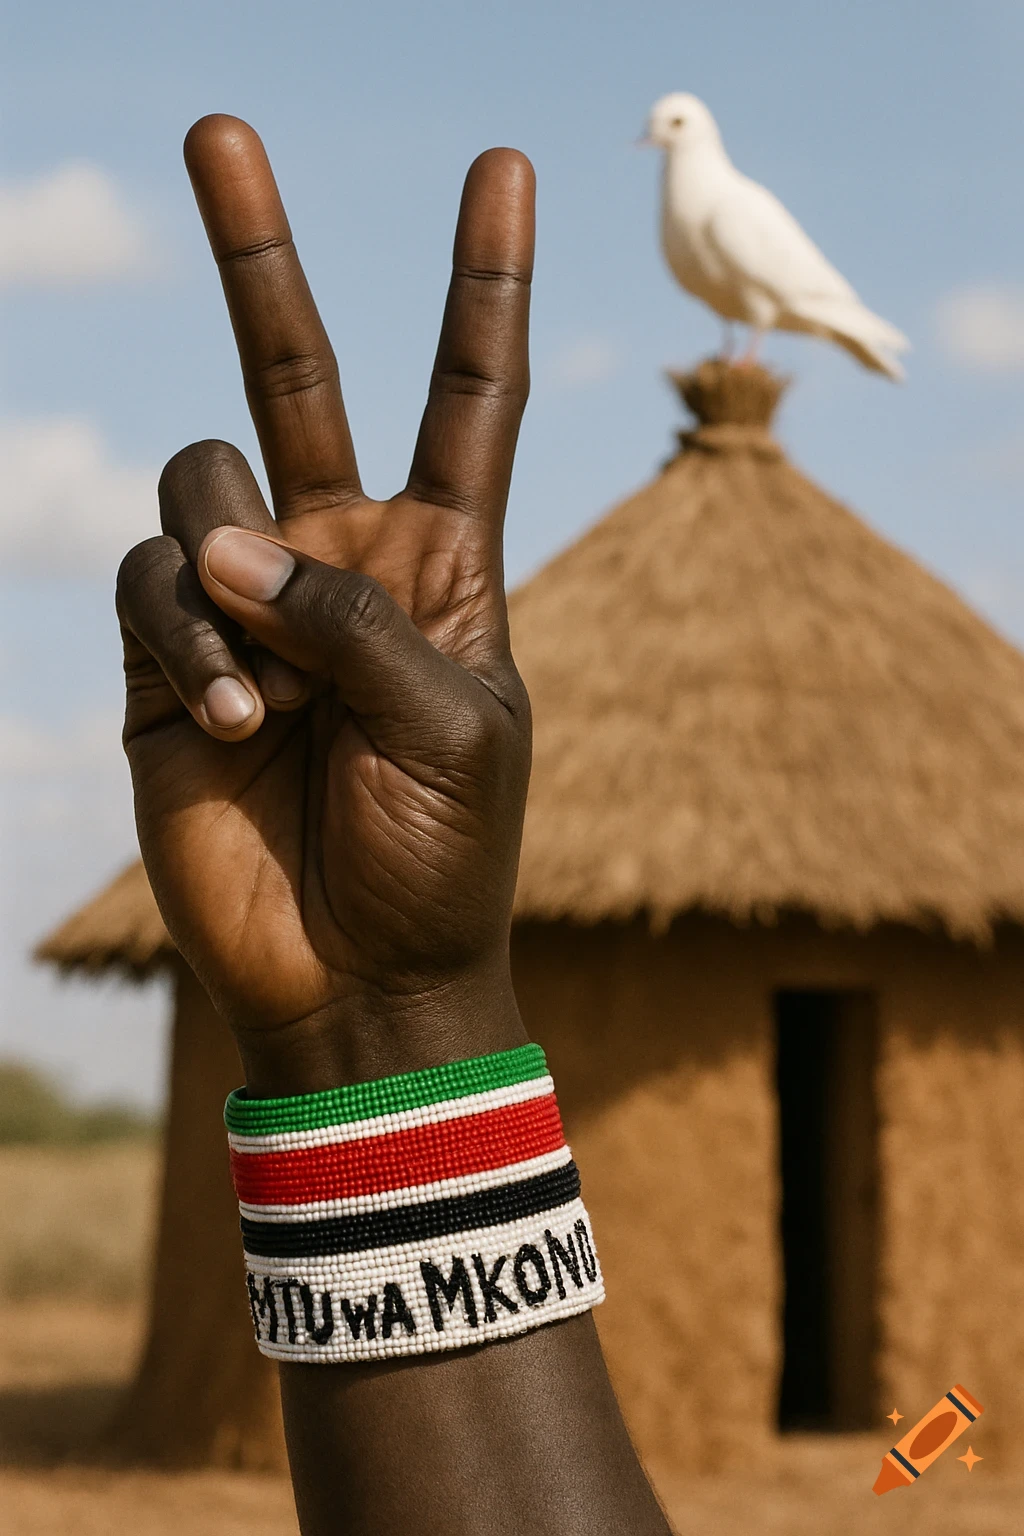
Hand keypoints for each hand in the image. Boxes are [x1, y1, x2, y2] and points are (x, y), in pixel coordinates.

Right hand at [116, 116, 535, 1091]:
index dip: (483, 285)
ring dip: (227, 577)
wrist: (360, 972)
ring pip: (202, 486)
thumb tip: (227, 544)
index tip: (503, 168)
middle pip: (293, 372)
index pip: (470, 396)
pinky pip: (155, 589)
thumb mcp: (451, 719)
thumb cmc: (442, 854)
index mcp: (442, 557)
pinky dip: (188, 647)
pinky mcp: (168, 659)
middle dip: (257, 256)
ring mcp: (246, 603)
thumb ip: (352, 612)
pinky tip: (227, 727)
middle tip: (218, 129)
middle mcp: (338, 555)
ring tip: (264, 702)